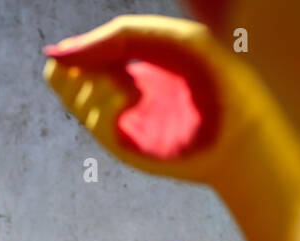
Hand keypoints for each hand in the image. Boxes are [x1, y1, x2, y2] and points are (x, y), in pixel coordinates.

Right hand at [42, 14, 271, 183]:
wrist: (241, 131)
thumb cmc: (216, 80)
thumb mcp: (172, 41)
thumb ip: (120, 36)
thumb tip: (58, 54)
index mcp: (130, 63)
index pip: (82, 53)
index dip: (75, 50)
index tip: (78, 50)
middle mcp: (117, 90)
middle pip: (65, 76)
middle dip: (78, 68)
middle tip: (107, 68)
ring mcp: (116, 119)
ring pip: (74, 96)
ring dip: (95, 85)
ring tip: (127, 88)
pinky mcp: (119, 144)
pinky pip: (93, 119)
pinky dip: (106, 104)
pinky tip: (130, 101)